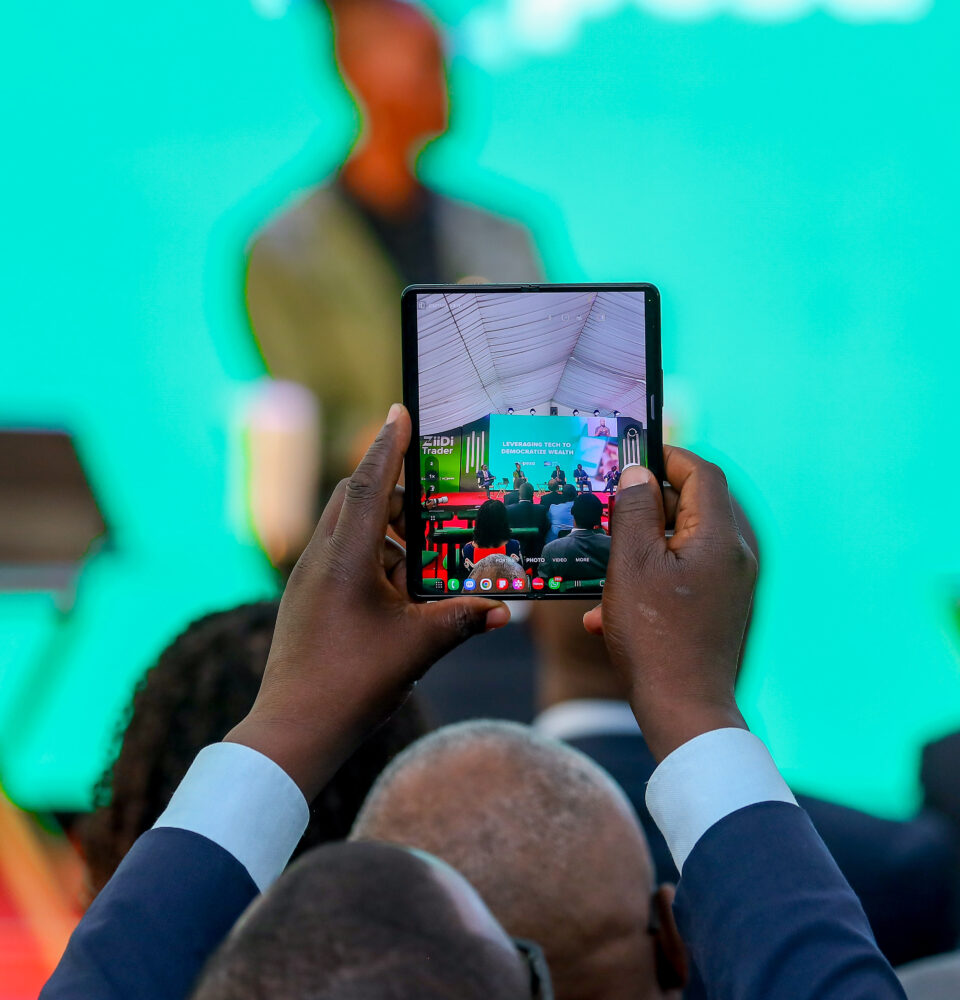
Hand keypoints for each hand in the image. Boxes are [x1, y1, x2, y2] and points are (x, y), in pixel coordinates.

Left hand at [226, 404, 509, 798]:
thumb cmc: (352, 684)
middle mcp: (322, 559)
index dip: (387, 446)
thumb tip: (504, 611)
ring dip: (386, 530)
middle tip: (432, 492)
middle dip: (393, 489)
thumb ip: (463, 620)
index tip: (399, 410)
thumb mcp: (418, 647)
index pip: (370, 485)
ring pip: (349, 532)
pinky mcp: (309, 600)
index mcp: (346, 558)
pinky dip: (374, 558)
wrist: (294, 729)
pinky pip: (343, 559)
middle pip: (356, 501)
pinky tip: (402, 584)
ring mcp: (310, 580)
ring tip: (425, 544)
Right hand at [584, 447, 756, 761]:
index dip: (669, 457)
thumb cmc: (655, 637)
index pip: (702, 474)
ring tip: (607, 564)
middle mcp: (733, 557)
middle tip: (611, 508)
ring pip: (683, 545)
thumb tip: (638, 475)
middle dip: (649, 505)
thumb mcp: (631, 565)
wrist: (685, 711)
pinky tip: (612, 612)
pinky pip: (684, 579)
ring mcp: (730, 586)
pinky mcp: (720, 611)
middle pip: (694, 508)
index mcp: (718, 538)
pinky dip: (652, 581)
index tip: (635, 455)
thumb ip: (633, 511)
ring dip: (644, 547)